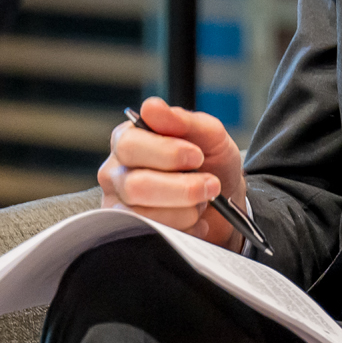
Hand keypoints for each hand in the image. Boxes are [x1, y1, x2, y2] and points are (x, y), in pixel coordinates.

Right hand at [98, 97, 245, 246]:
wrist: (226, 201)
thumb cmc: (212, 162)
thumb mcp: (210, 136)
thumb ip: (184, 120)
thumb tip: (152, 106)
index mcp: (128, 140)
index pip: (130, 145)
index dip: (168, 152)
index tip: (197, 156)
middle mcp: (115, 173)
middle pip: (135, 186)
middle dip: (183, 188)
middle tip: (211, 184)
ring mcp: (117, 206)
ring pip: (144, 215)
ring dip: (187, 210)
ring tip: (201, 201)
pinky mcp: (128, 234)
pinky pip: (154, 236)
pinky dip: (186, 229)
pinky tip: (194, 220)